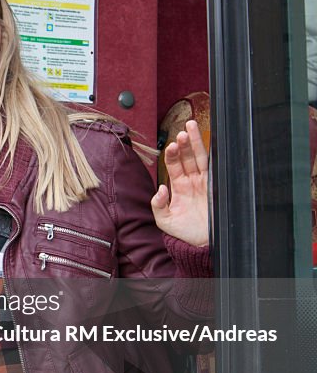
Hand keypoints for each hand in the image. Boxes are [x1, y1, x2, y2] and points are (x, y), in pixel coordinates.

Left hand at [152, 120, 209, 246]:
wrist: (203, 244)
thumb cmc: (183, 233)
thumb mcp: (164, 220)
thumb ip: (158, 205)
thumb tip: (160, 188)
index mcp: (179, 187)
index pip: (174, 165)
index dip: (171, 154)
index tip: (170, 145)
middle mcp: (191, 182)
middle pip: (187, 157)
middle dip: (184, 143)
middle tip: (182, 131)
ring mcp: (204, 183)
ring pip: (200, 158)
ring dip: (196, 143)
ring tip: (191, 128)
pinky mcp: (215, 187)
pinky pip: (213, 168)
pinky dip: (210, 155)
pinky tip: (208, 143)